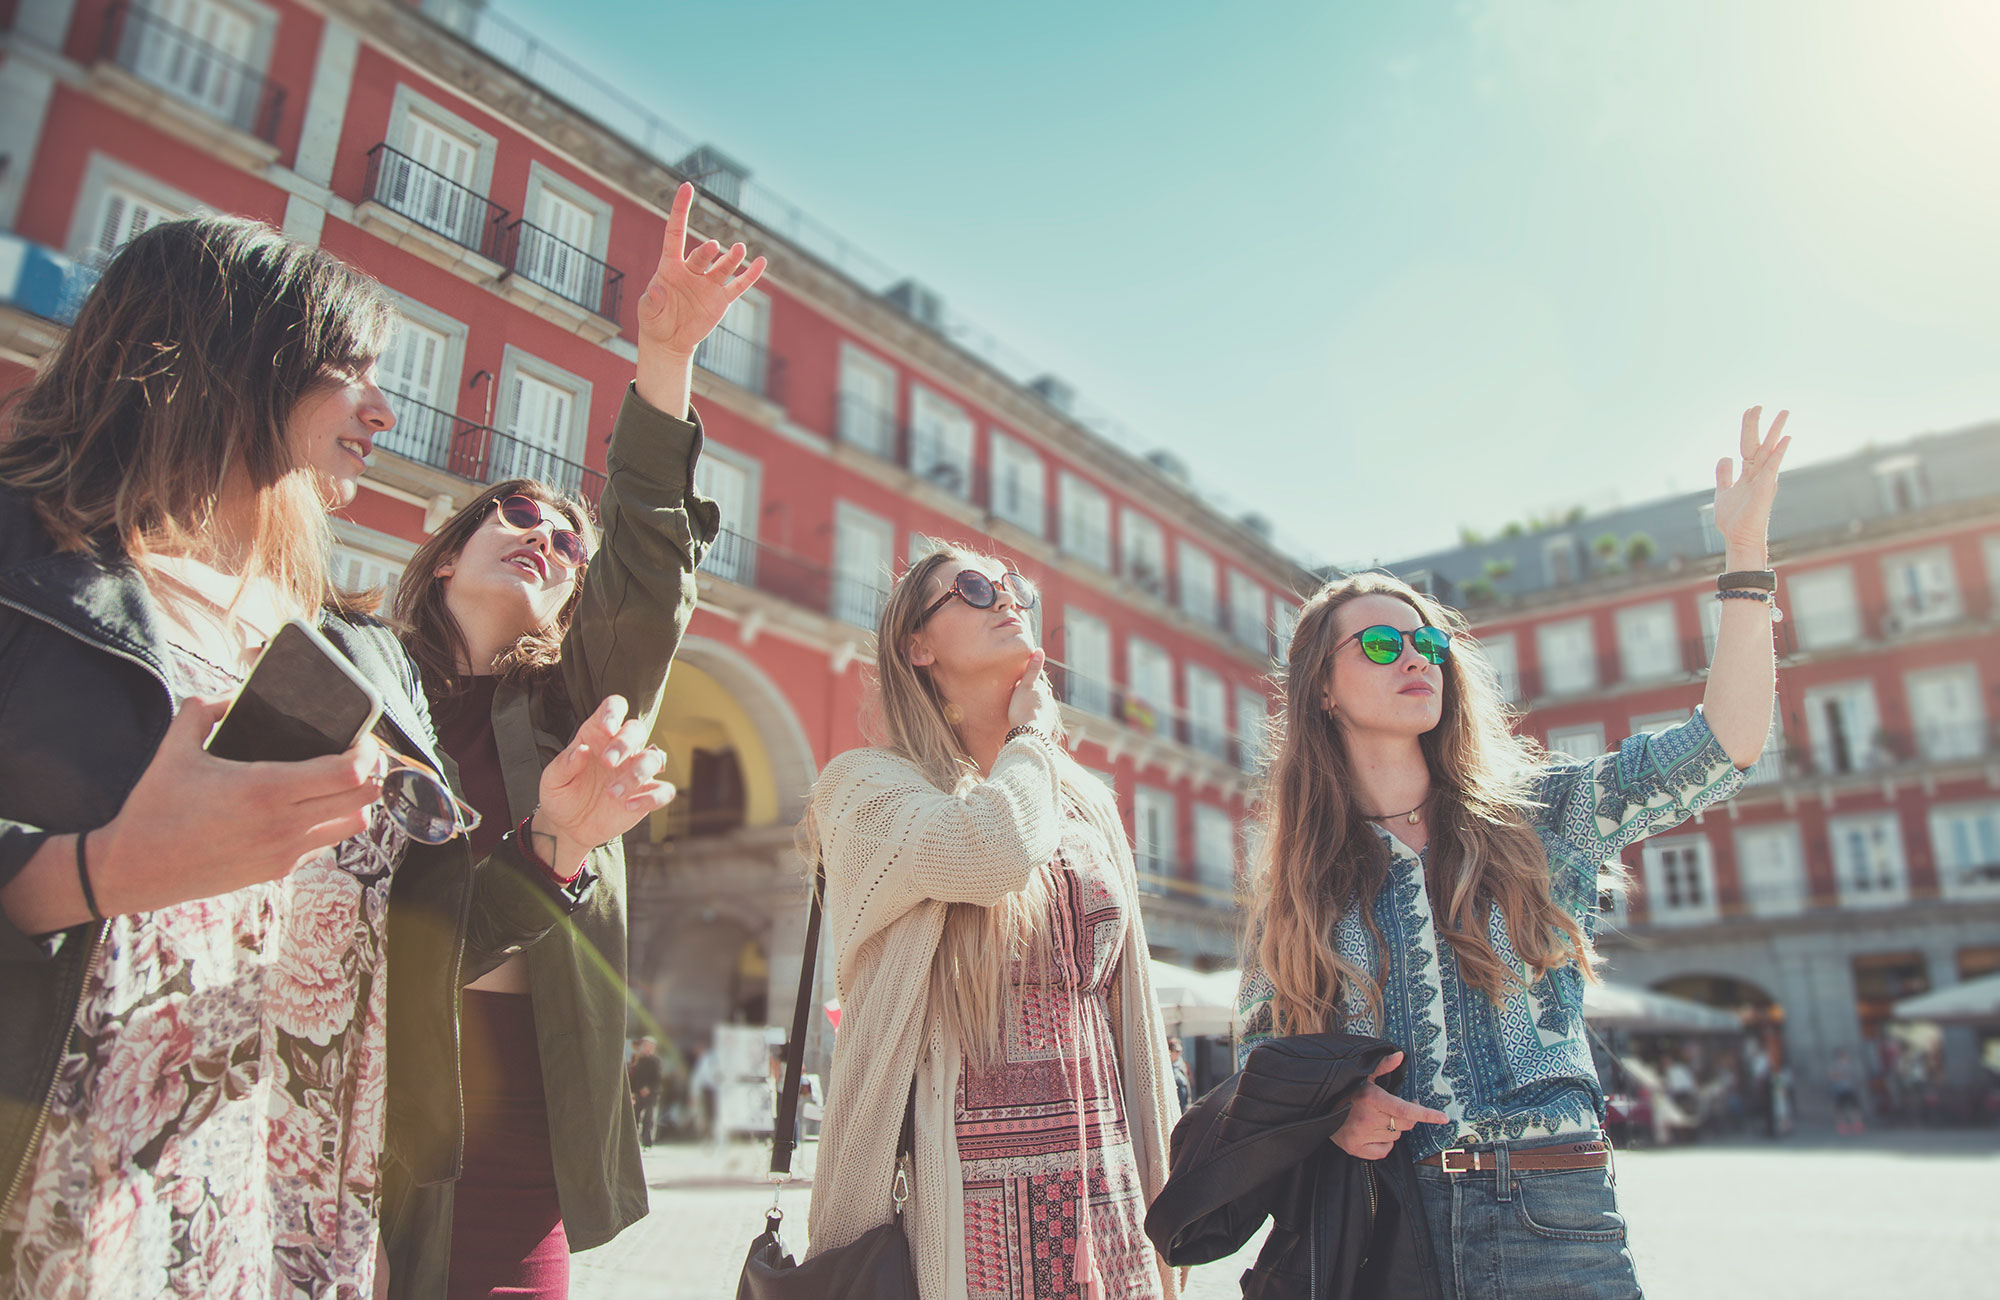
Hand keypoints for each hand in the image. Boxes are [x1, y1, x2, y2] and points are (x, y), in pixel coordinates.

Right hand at [88, 697, 384, 916]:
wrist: (133, 870)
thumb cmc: (154, 806)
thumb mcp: (174, 746)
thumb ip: (206, 707)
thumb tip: (237, 693)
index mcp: (265, 789)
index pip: (350, 772)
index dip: (368, 750)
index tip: (362, 735)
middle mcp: (283, 824)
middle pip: (365, 797)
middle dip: (372, 770)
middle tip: (359, 752)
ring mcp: (285, 852)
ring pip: (354, 823)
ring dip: (356, 799)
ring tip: (340, 779)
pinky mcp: (279, 870)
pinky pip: (327, 842)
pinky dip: (331, 821)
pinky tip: (314, 806)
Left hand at [531, 694, 675, 876]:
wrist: (569, 828)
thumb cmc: (561, 796)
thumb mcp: (552, 781)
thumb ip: (564, 764)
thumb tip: (583, 749)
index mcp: (597, 735)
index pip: (614, 708)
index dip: (614, 712)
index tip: (607, 728)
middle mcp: (621, 749)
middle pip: (637, 729)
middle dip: (626, 743)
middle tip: (608, 762)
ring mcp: (636, 771)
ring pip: (654, 758)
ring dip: (636, 774)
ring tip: (612, 794)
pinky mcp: (647, 793)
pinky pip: (664, 790)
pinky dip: (652, 797)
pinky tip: (630, 806)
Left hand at [637, 183, 767, 361]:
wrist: (669, 341)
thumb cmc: (654, 321)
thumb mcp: (646, 312)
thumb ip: (651, 301)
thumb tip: (656, 289)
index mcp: (670, 266)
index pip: (675, 232)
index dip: (680, 210)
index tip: (687, 187)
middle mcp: (691, 270)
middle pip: (701, 256)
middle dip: (707, 252)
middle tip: (712, 247)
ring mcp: (708, 284)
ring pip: (722, 268)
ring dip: (732, 259)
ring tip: (740, 249)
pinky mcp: (721, 300)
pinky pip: (738, 286)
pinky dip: (749, 275)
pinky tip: (761, 262)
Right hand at [1005, 648, 1060, 733]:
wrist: (1029, 736)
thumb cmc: (1023, 710)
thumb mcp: (1025, 687)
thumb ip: (1032, 669)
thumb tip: (1040, 650)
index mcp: (1044, 691)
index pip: (1036, 683)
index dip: (1026, 684)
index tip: (1017, 688)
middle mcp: (1049, 703)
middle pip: (1039, 696)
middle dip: (1031, 697)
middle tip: (1018, 701)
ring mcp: (1049, 716)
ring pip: (1040, 709)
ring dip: (1032, 709)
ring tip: (1020, 714)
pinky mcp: (1046, 728)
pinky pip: (1039, 721)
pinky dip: (1033, 720)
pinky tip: (1026, 724)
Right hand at [1328, 1052, 1449, 1160]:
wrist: (1319, 1106)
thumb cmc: (1345, 1090)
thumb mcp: (1364, 1076)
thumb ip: (1384, 1066)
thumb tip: (1400, 1055)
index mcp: (1372, 1098)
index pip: (1406, 1110)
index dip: (1427, 1114)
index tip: (1444, 1118)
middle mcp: (1367, 1118)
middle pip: (1405, 1123)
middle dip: (1407, 1115)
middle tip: (1398, 1107)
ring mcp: (1361, 1135)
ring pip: (1396, 1135)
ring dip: (1393, 1127)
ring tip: (1379, 1117)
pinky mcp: (1355, 1149)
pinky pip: (1384, 1150)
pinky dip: (1384, 1143)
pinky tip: (1375, 1132)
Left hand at [1712, 406, 1791, 562]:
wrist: (1738, 537)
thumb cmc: (1733, 519)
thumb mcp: (1723, 492)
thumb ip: (1724, 475)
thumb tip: (1724, 457)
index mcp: (1748, 473)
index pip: (1748, 445)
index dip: (1748, 428)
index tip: (1750, 410)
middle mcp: (1758, 474)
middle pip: (1758, 443)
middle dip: (1758, 424)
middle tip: (1759, 405)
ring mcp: (1764, 480)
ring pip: (1769, 451)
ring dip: (1776, 431)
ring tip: (1785, 412)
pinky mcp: (1766, 488)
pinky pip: (1773, 467)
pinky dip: (1778, 453)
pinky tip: (1785, 439)